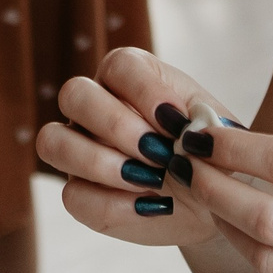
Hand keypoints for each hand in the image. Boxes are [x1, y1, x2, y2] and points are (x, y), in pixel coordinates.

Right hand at [41, 46, 242, 247]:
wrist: (214, 199)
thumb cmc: (212, 154)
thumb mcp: (219, 131)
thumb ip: (204, 124)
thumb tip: (183, 130)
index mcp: (129, 78)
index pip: (118, 66)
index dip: (144, 91)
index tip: (178, 122)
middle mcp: (95, 107)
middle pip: (74, 95)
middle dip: (114, 124)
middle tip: (157, 152)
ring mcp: (80, 149)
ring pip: (53, 142)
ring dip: (100, 163)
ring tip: (148, 180)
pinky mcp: (80, 192)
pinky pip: (72, 196)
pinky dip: (112, 203)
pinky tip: (149, 206)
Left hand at [186, 124, 272, 272]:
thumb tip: (233, 143)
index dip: (234, 150)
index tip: (201, 137)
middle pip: (269, 222)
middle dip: (215, 191)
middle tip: (192, 169)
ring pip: (267, 263)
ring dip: (229, 228)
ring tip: (219, 200)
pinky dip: (258, 262)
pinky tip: (255, 236)